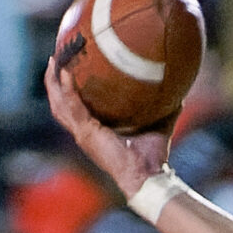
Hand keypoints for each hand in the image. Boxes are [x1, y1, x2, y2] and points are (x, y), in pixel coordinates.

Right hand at [43, 54, 171, 198]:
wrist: (148, 176)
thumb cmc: (153, 157)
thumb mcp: (158, 124)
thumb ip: (164, 107)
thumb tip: (179, 90)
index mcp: (94, 131)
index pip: (73, 106)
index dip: (67, 87)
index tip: (68, 64)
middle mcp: (83, 132)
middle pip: (58, 101)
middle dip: (53, 78)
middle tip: (55, 55)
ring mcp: (82, 134)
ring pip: (58, 103)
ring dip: (53, 80)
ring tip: (54, 59)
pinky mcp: (86, 134)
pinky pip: (72, 107)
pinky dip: (67, 89)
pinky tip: (66, 73)